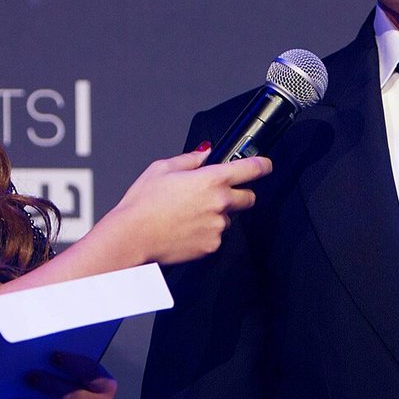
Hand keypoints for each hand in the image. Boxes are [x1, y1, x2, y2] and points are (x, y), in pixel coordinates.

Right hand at [99, 149, 270, 264]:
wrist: (133, 236)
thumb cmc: (143, 204)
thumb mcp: (162, 168)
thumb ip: (190, 159)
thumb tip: (204, 153)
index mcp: (211, 179)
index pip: (250, 168)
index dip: (262, 165)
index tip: (265, 165)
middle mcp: (220, 202)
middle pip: (249, 198)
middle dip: (239, 194)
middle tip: (217, 194)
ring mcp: (218, 226)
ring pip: (229, 218)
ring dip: (218, 215)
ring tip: (190, 215)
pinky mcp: (212, 245)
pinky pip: (217, 236)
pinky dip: (207, 232)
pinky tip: (186, 228)